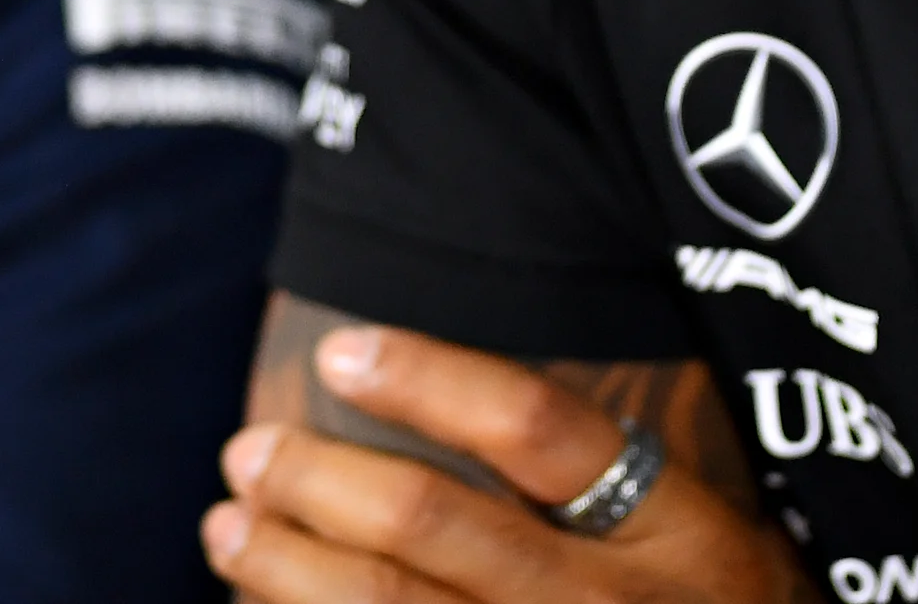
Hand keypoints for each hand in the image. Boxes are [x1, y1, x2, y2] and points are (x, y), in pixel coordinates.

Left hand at [204, 323, 812, 601]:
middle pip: (433, 525)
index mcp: (671, 532)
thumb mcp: (690, 536)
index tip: (340, 349)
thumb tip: (419, 391)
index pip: (534, 429)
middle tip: (246, 450)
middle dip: (317, 481)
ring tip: (227, 529)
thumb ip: (592, 478)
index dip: (428, 380)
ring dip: (285, 568)